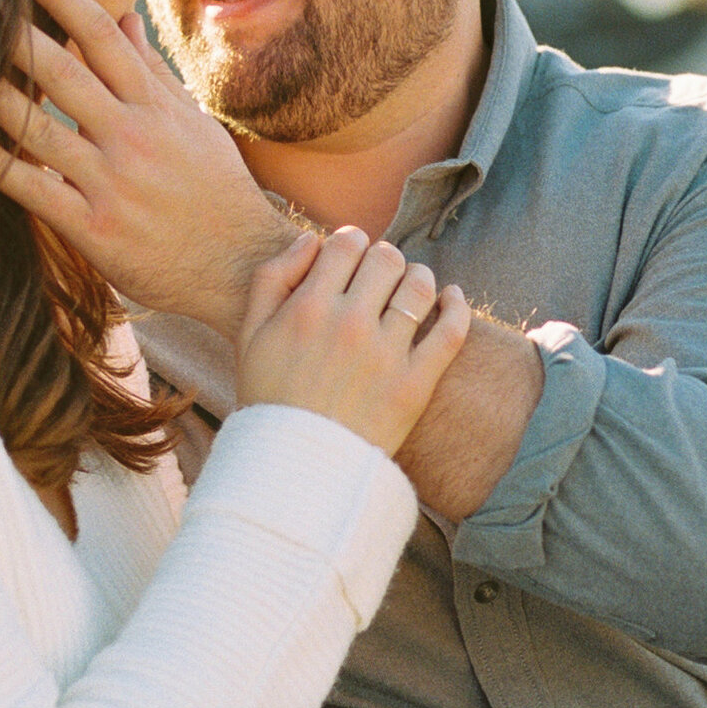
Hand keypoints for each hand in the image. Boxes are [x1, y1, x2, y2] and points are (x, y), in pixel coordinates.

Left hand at [0, 0, 291, 330]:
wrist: (243, 268)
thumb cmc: (216, 192)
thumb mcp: (194, 124)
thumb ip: (152, 72)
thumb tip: (124, 18)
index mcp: (156, 107)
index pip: (105, 37)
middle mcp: (133, 137)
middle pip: (64, 72)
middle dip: (17, 35)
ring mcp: (112, 183)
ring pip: (40, 129)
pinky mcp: (95, 229)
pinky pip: (35, 192)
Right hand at [235, 226, 471, 452]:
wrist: (295, 468)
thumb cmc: (269, 399)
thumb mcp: (250, 334)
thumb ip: (272, 278)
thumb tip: (312, 239)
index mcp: (308, 308)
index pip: (346, 243)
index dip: (351, 241)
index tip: (352, 254)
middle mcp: (349, 325)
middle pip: (385, 258)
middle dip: (383, 258)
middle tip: (380, 274)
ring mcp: (386, 355)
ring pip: (420, 286)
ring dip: (418, 276)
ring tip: (412, 285)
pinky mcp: (416, 385)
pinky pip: (451, 331)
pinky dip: (456, 305)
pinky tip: (451, 297)